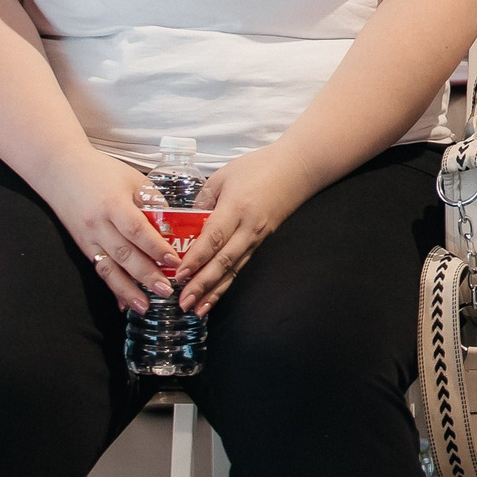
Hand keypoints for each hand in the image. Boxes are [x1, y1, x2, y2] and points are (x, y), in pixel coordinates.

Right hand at [33, 146, 179, 313]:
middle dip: (146, 275)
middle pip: (124, 254)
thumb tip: (174, 225)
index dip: (155, 247)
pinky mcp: (81, 246)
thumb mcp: (133, 179)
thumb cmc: (101, 171)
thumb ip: (152, 201)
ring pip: (109, 268)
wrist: (59, 169)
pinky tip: (123, 303)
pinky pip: (99, 269)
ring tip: (145, 307)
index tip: (174, 262)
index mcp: (113, 204)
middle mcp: (98, 225)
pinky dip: (112, 287)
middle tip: (166, 291)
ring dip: (127, 290)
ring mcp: (87, 238)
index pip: (137, 230)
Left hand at [176, 143, 324, 312]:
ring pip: (233, 268)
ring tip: (196, 310)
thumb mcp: (223, 176)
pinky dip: (226, 283)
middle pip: (224, 260)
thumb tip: (183, 224)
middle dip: (202, 284)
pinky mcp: (260, 241)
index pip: (214, 237)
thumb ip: (202, 200)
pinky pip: (240, 265)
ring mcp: (257, 237)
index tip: (178, 276)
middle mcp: (248, 227)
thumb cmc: (258, 167)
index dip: (196, 258)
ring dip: (214, 291)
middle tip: (183, 302)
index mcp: (237, 207)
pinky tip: (214, 296)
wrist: (297, 168)